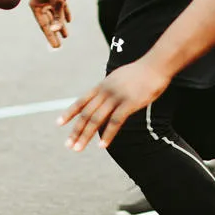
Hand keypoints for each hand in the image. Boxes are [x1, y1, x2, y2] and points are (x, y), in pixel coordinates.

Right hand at [29, 0, 71, 47]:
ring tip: (66, 35)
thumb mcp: (58, 1)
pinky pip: (60, 7)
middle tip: (59, 45)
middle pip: (49, 21)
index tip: (56, 46)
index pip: (44, 25)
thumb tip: (57, 29)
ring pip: (55, 15)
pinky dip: (64, 13)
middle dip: (55, 32)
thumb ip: (58, 15)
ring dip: (61, 24)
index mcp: (36, 5)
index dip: (50, 36)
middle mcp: (41, 3)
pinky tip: (69, 20)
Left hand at [57, 56, 171, 151]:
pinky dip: (108, 135)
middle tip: (68, 145)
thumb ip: (109, 89)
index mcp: (102, 85)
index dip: (70, 113)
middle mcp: (105, 90)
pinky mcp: (129, 103)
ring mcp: (116, 96)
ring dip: (86, 135)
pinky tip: (102, 146)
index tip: (59, 123)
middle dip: (76, 130)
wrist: (155, 66)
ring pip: (96, 119)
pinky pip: (115, 121)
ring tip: (78, 148)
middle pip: (86, 113)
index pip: (81, 101)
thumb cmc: (140, 73)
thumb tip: (104, 99)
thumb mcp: (119, 79)